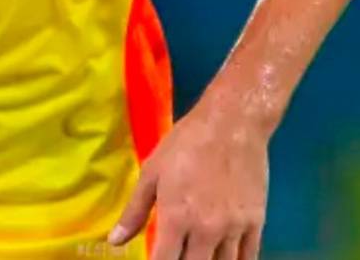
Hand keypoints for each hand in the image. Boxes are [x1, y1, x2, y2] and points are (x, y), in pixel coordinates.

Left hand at [108, 100, 268, 258]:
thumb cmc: (185, 143)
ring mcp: (234, 230)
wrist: (231, 125)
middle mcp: (206, 230)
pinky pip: (248, 259)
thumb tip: (114, 241)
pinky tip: (223, 258)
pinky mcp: (256, 224)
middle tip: (175, 252)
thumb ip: (134, 210)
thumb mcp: (152, 171)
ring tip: (196, 253)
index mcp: (176, 217)